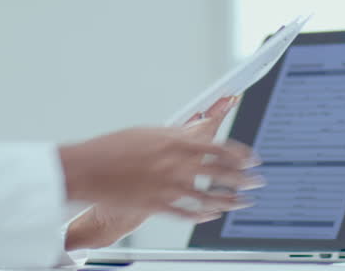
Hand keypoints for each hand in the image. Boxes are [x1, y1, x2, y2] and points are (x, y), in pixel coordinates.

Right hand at [59, 96, 260, 223]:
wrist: (87, 169)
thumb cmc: (114, 147)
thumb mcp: (149, 133)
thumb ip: (177, 134)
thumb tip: (198, 129)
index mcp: (174, 142)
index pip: (218, 148)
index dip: (240, 155)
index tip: (252, 159)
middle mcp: (174, 165)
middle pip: (220, 173)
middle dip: (244, 178)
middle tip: (257, 181)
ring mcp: (166, 187)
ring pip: (208, 197)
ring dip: (230, 201)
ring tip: (244, 202)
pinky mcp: (156, 205)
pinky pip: (187, 213)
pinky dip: (203, 215)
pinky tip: (212, 214)